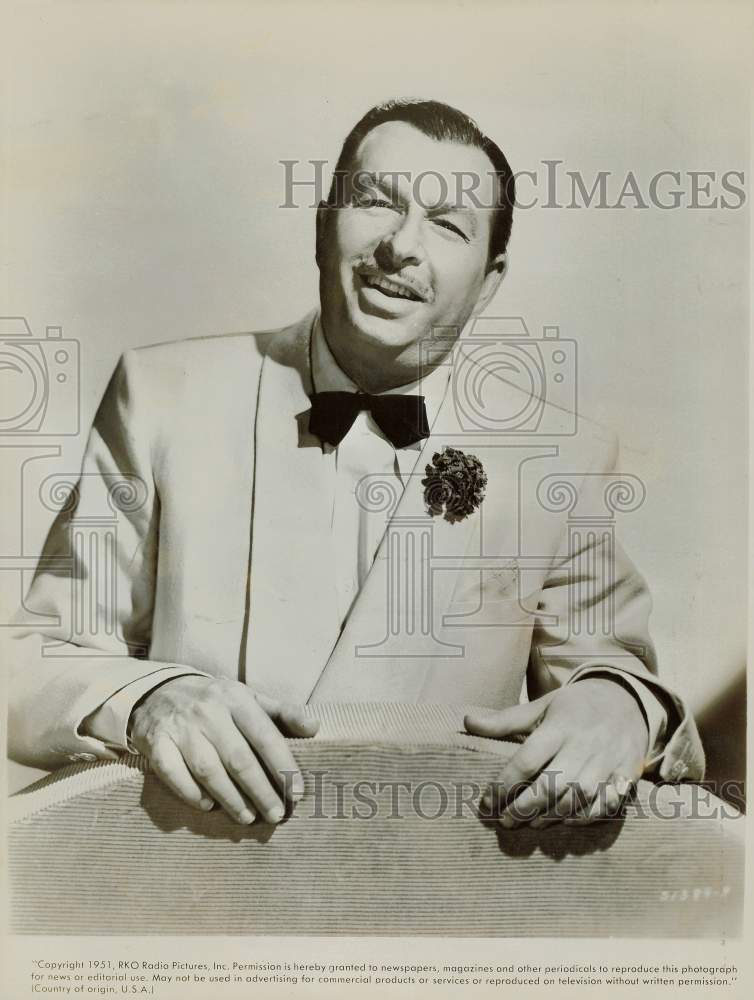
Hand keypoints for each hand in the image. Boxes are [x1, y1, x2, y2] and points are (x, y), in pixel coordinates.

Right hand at [130, 676, 318, 824]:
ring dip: (230, 799)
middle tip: (276, 815)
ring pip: (209, 770)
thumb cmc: (216, 701)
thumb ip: (282, 712)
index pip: (265, 736)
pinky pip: (174, 775)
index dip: (283, 766)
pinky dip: (192, 794)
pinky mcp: (156, 743)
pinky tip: (208, 805)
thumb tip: (315, 727)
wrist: (159, 692)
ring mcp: (180, 728)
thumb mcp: (249, 698)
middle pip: (238, 759)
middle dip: (261, 791)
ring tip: (248, 817)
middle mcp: (208, 711)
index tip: (297, 793)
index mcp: (236, 698)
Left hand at [465, 678, 647, 828]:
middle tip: (505, 821)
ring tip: (531, 824)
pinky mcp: (626, 773)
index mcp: (559, 726)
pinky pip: (607, 804)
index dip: (504, 785)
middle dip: (525, 808)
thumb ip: (505, 720)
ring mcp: (608, 760)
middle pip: (551, 786)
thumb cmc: (574, 706)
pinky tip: (566, 821)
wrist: (627, 699)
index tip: (487, 801)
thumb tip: (467, 722)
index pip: (526, 760)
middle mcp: (584, 744)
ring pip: (578, 799)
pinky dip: (586, 818)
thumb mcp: (540, 706)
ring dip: (552, 817)